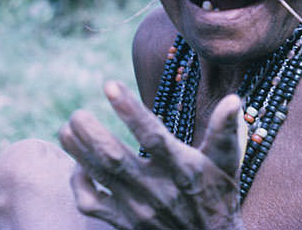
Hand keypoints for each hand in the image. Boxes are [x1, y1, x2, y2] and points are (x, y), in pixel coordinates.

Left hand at [59, 80, 243, 229]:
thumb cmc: (219, 194)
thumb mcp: (228, 162)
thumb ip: (227, 130)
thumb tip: (234, 99)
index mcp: (183, 168)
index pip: (153, 136)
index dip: (131, 111)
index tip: (109, 85)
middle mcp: (157, 188)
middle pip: (115, 159)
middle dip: (92, 135)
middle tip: (77, 113)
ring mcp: (137, 207)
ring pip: (99, 177)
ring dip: (78, 151)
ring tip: (67, 127)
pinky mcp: (123, 221)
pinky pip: (91, 203)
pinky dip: (78, 182)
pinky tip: (78, 162)